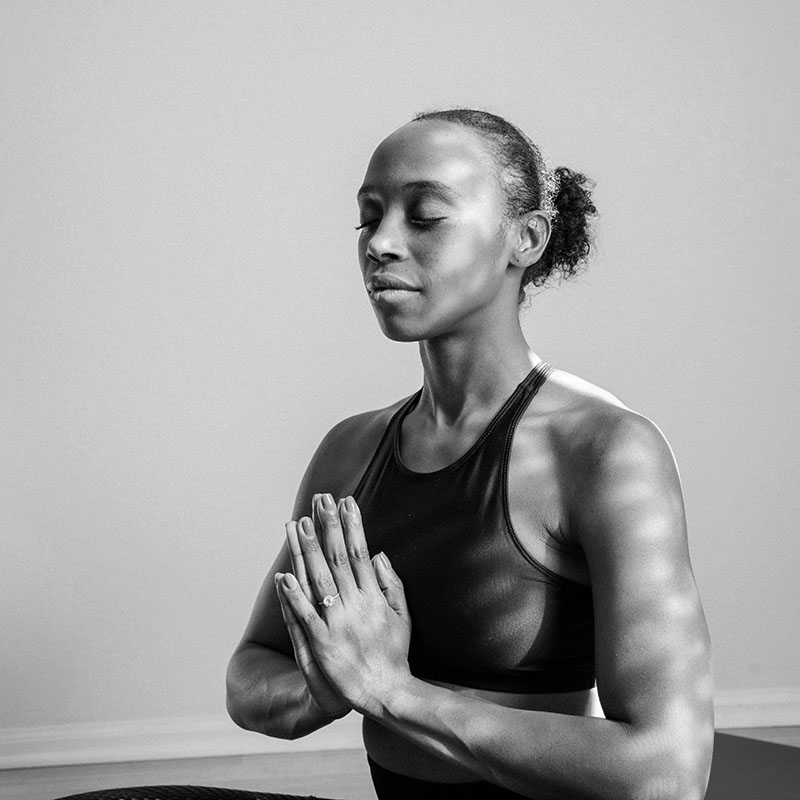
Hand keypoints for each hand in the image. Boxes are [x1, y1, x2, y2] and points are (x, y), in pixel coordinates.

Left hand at [277, 493, 411, 716]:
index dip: (352, 526)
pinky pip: (305, 616)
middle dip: (328, 527)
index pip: (359, 552)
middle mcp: (356, 605)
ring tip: (298, 524)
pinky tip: (284, 575)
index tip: (345, 502)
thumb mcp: (403, 615)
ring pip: (318, 580)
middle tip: (320, 500)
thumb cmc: (394, 654)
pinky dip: (294, 596)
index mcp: (374, 596)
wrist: (386, 692)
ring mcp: (338, 623)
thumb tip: (379, 554)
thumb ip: (392, 584)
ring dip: (307, 551)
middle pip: (337, 559)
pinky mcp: (323, 644)